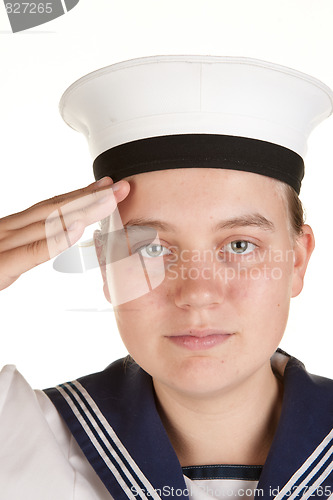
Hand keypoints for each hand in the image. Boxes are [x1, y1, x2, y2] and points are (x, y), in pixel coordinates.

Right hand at [0, 177, 129, 290]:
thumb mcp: (5, 258)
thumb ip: (26, 249)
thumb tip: (53, 240)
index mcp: (12, 228)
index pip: (51, 207)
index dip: (81, 195)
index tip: (106, 186)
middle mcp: (9, 230)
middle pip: (55, 209)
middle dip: (91, 197)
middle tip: (120, 187)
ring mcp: (3, 244)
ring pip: (48, 223)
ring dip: (83, 210)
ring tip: (109, 201)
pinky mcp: (1, 265)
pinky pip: (32, 251)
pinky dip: (57, 238)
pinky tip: (78, 228)